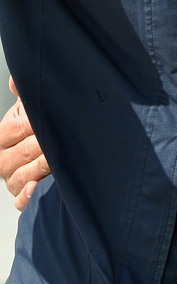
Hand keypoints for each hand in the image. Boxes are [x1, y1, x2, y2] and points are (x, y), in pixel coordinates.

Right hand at [0, 78, 49, 210]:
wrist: (62, 146)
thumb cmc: (47, 124)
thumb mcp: (36, 106)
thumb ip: (25, 93)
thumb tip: (16, 81)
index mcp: (3, 136)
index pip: (15, 128)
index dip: (32, 124)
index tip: (50, 120)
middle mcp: (4, 160)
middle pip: (20, 153)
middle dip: (42, 145)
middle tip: (63, 140)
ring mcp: (13, 179)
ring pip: (20, 176)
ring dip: (39, 167)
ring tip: (57, 160)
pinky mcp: (23, 196)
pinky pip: (20, 201)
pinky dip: (27, 196)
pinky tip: (37, 187)